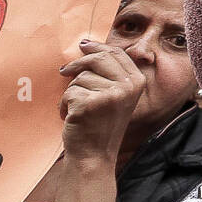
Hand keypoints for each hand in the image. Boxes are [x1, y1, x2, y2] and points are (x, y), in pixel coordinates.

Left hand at [57, 41, 145, 166]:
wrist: (94, 157)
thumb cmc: (100, 125)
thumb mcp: (116, 95)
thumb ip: (110, 73)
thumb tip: (88, 44)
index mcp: (137, 81)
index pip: (116, 53)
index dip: (97, 46)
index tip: (83, 45)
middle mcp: (128, 86)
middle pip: (98, 58)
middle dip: (78, 63)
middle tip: (64, 71)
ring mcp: (111, 94)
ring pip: (81, 77)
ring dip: (72, 92)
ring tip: (77, 109)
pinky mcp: (91, 103)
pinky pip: (69, 92)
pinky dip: (64, 104)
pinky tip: (72, 117)